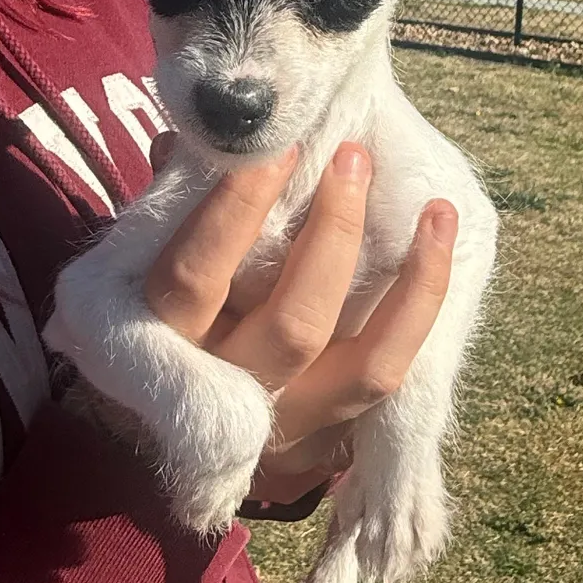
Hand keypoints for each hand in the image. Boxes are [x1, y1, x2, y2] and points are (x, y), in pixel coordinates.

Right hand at [144, 136, 457, 506]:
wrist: (166, 442)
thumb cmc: (161, 323)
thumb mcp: (143, 268)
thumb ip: (171, 207)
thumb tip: (198, 140)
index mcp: (162, 341)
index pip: (197, 275)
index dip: (237, 210)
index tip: (280, 146)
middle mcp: (228, 390)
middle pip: (292, 323)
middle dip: (333, 234)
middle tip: (354, 158)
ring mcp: (289, 422)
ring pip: (364, 366)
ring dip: (409, 282)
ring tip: (436, 209)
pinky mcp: (332, 436)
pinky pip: (391, 377)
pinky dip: (423, 312)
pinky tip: (439, 249)